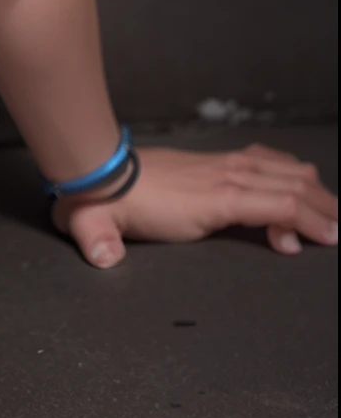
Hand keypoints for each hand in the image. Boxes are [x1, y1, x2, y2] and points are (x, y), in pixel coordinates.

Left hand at [55, 143, 339, 268]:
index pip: (280, 204)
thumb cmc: (112, 204)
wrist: (101, 169)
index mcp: (216, 196)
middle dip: (326, 209)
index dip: (310, 222)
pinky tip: (300, 185)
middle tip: (338, 233)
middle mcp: (229, 175)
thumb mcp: (102, 225)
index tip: (328, 241)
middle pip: (295, 185)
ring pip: (288, 170)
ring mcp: (226, 164)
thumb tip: (103, 257)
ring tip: (331, 217)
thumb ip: (102, 243)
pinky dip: (293, 174)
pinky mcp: (220, 161)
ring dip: (315, 192)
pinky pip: (269, 161)